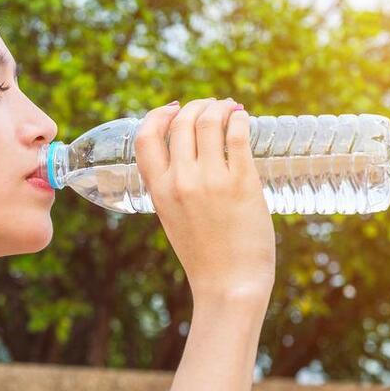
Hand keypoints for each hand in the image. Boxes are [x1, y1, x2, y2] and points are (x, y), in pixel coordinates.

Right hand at [133, 98, 275, 300]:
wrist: (229, 284)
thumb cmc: (205, 256)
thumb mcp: (174, 219)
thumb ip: (174, 189)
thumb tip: (190, 157)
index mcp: (159, 191)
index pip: (146, 138)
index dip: (158, 115)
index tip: (174, 108)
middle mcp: (181, 181)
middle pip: (183, 123)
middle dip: (197, 106)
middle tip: (212, 106)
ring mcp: (211, 180)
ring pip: (209, 122)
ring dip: (219, 107)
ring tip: (230, 108)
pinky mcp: (242, 182)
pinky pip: (237, 136)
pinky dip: (239, 119)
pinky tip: (243, 118)